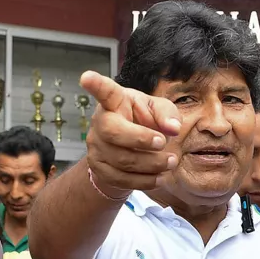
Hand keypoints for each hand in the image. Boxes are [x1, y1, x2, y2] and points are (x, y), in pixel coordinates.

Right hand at [81, 70, 180, 195]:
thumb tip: (173, 127)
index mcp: (115, 102)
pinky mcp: (99, 167)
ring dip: (151, 164)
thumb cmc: (142, 122)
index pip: (105, 91)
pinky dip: (144, 181)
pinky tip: (159, 177)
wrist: (128, 150)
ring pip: (121, 159)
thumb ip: (167, 113)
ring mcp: (97, 146)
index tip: (86, 77)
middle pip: (112, 131)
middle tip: (163, 143)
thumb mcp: (158, 110)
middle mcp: (101, 122)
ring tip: (170, 162)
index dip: (96, 85)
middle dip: (141, 139)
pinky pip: (121, 179)